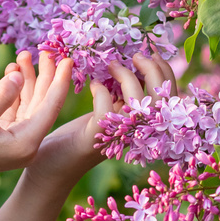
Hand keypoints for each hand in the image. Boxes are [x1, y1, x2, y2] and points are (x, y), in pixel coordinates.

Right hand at [0, 57, 72, 189]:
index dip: (60, 81)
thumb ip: (1, 95)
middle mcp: (27, 143)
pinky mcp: (5, 136)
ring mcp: (16, 140)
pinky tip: (12, 71)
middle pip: (42, 104)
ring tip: (24, 55)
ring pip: (29, 104)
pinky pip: (16, 108)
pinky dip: (14, 90)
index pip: (50, 107)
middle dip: (45, 76)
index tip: (69, 59)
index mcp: (27, 142)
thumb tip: (19, 75)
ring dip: (27, 80)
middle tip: (49, 50)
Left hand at [17, 51, 176, 192]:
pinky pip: (106, 112)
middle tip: (134, 56)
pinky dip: (101, 93)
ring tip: (110, 65)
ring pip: (138, 104)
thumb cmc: (78, 136)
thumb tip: (137, 62)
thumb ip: (124, 95)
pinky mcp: (94, 140)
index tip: (149, 53)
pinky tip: (93, 86)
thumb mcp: (108, 113)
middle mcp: (136, 134)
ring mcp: (117, 138)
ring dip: (126, 77)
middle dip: (152, 71)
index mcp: (143, 126)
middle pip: (161, 100)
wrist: (50, 167)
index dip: (164, 72)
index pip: (169, 97)